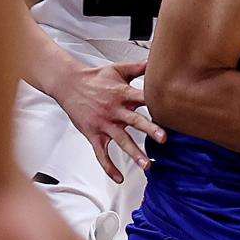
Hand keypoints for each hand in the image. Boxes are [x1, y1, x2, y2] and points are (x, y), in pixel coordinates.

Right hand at [58, 61, 165, 182]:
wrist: (69, 84)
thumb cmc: (95, 78)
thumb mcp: (118, 69)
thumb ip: (139, 67)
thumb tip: (157, 61)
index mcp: (122, 94)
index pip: (142, 99)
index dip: (156, 104)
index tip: (170, 110)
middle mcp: (114, 110)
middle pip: (134, 120)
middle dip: (149, 129)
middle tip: (163, 138)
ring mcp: (103, 124)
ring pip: (120, 141)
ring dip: (134, 153)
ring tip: (147, 165)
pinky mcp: (93, 134)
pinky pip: (101, 154)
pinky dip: (109, 167)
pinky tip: (118, 178)